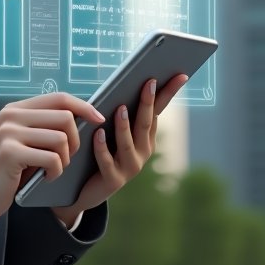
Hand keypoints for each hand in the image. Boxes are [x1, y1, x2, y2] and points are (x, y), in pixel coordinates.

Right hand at [0, 92, 104, 230]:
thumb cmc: (9, 170)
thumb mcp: (25, 141)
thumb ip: (45, 126)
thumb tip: (84, 116)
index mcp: (16, 109)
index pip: (59, 97)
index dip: (83, 106)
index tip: (99, 119)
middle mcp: (10, 115)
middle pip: (65, 117)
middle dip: (75, 141)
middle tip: (65, 158)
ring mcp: (8, 132)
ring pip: (61, 138)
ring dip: (65, 160)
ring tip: (53, 170)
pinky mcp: (10, 152)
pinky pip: (52, 159)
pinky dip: (56, 172)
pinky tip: (45, 178)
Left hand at [50, 73, 190, 227]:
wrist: (84, 189)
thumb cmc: (98, 152)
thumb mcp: (112, 131)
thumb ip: (120, 112)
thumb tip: (125, 82)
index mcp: (145, 137)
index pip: (158, 111)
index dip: (168, 93)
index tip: (180, 75)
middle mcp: (142, 152)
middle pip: (145, 124)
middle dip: (148, 103)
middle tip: (149, 82)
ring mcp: (129, 167)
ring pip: (128, 144)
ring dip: (124, 126)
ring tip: (121, 108)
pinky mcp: (113, 179)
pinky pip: (107, 160)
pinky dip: (103, 147)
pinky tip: (98, 133)